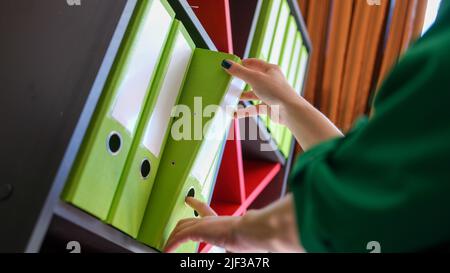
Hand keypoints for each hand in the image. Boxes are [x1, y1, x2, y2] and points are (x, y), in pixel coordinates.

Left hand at [164, 196, 303, 252]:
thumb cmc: (254, 238)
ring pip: (182, 226)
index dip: (197, 204)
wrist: (255, 231)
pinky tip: (166, 249)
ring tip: (166, 245)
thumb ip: (238, 245)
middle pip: (190, 219)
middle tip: (172, 230)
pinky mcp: (201, 230)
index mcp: (223, 221)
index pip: (206, 211)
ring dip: (172, 236)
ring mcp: (206, 224)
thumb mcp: (243, 243)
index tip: (190, 199)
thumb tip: (245, 247)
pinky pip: (180, 237)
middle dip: (180, 224)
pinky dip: (171, 243)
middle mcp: (213, 220)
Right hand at [223, 58, 342, 150]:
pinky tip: (235, 113)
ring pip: (253, 94)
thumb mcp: (254, 78)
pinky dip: (245, 111)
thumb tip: (226, 63)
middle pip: (253, 78)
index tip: (231, 65)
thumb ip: (239, 72)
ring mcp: (270, 94)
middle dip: (241, 80)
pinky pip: (254, 108)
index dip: (243, 63)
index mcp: (271, 69)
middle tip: (230, 80)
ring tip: (231, 96)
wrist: (289, 110)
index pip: (254, 63)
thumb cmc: (276, 91)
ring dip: (243, 96)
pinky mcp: (269, 107)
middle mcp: (271, 81)